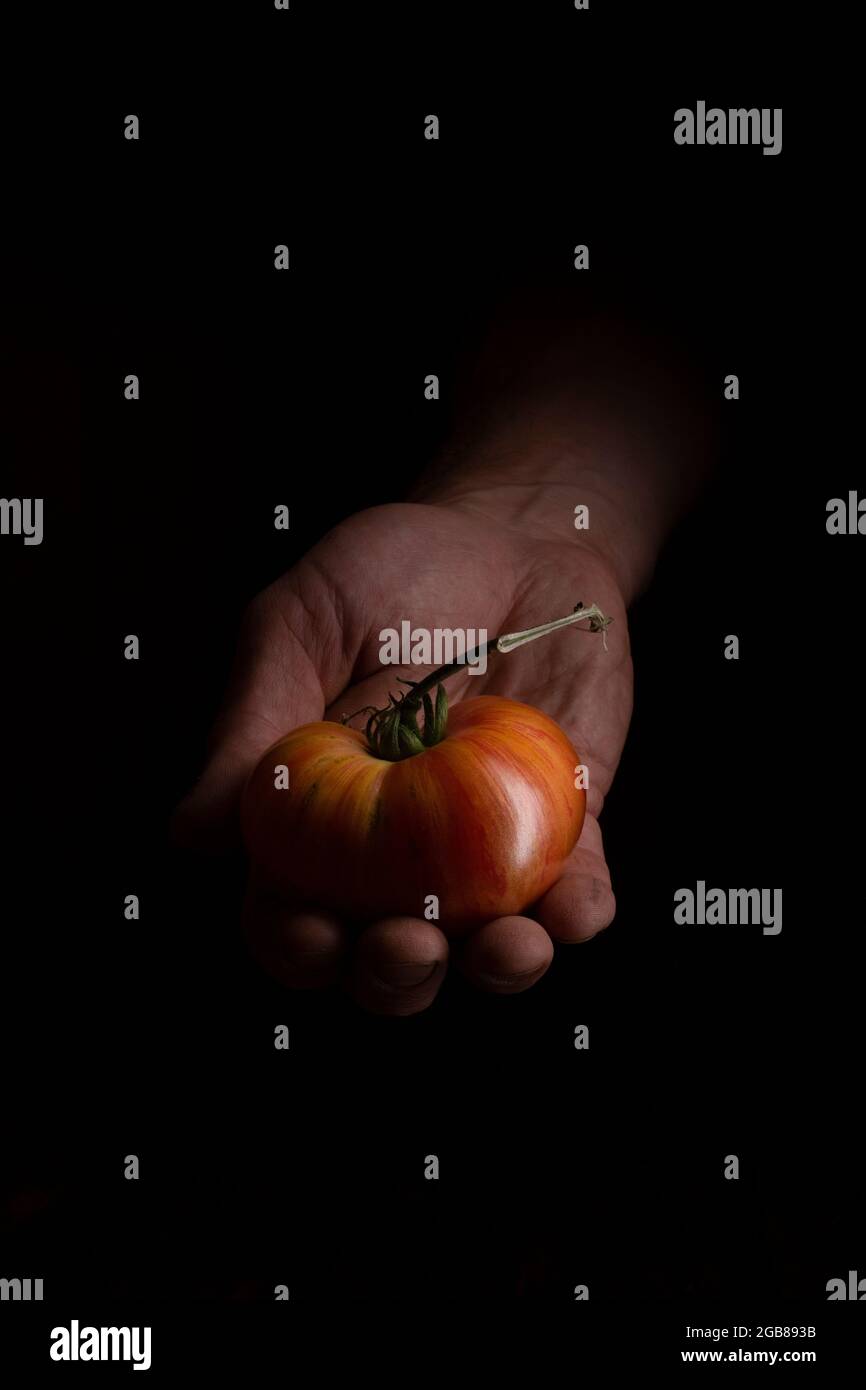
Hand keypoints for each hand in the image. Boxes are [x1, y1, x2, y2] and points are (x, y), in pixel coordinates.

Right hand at [171, 495, 632, 1013]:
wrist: (517, 535)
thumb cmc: (392, 571)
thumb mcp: (303, 621)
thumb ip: (251, 720)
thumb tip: (190, 832)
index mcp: (314, 820)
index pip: (290, 911)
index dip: (294, 943)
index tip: (315, 934)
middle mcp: (398, 855)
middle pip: (386, 956)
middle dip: (395, 975)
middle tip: (408, 948)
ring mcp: (487, 849)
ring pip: (485, 947)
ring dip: (496, 968)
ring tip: (507, 950)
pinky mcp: (568, 827)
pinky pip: (578, 893)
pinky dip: (579, 914)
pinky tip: (575, 911)